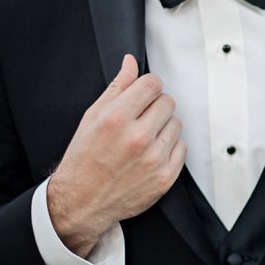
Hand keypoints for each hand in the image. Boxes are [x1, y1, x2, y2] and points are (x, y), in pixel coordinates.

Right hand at [47, 55, 186, 256]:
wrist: (82, 201)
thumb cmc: (84, 158)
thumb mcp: (92, 118)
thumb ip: (116, 88)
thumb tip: (131, 62)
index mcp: (117, 118)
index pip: (152, 84)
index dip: (148, 87)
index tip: (144, 94)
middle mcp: (138, 137)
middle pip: (168, 102)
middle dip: (156, 106)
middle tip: (141, 118)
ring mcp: (154, 159)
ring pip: (177, 124)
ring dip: (164, 127)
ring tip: (144, 138)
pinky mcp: (165, 177)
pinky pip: (182, 148)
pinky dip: (170, 148)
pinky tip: (151, 153)